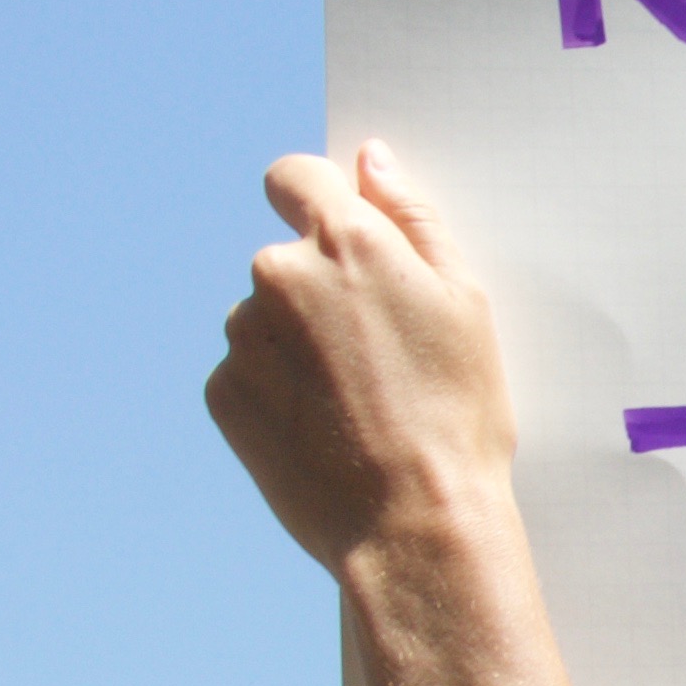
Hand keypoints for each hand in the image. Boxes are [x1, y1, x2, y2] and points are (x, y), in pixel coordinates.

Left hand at [208, 139, 523, 581]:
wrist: (412, 524)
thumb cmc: (457, 415)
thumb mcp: (463, 303)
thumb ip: (412, 217)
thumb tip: (369, 160)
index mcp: (346, 242)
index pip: (294, 178)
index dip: (317, 201)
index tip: (338, 240)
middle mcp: (279, 275)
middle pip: (286, 258)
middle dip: (320, 291)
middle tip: (376, 358)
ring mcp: (243, 336)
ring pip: (264, 320)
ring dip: (296, 345)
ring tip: (353, 403)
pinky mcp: (222, 392)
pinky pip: (246, 373)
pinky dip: (275, 393)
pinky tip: (323, 431)